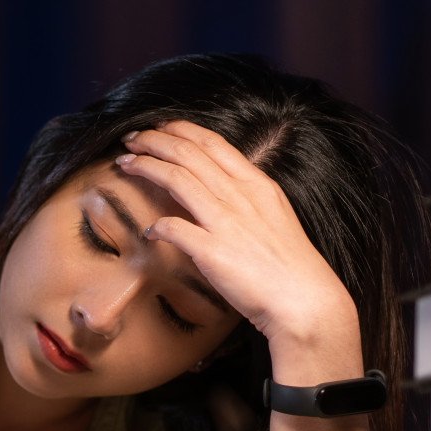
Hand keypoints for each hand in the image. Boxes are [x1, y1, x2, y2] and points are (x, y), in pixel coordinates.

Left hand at [114, 120, 359, 368]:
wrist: (304, 302)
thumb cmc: (290, 265)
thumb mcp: (274, 216)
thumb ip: (246, 200)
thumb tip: (216, 191)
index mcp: (256, 185)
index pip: (212, 143)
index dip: (180, 130)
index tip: (158, 127)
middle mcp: (240, 196)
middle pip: (188, 154)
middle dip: (154, 140)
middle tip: (131, 138)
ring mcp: (226, 222)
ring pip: (177, 179)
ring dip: (146, 167)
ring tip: (126, 164)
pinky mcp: (212, 252)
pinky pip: (174, 229)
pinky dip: (156, 225)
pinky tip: (148, 230)